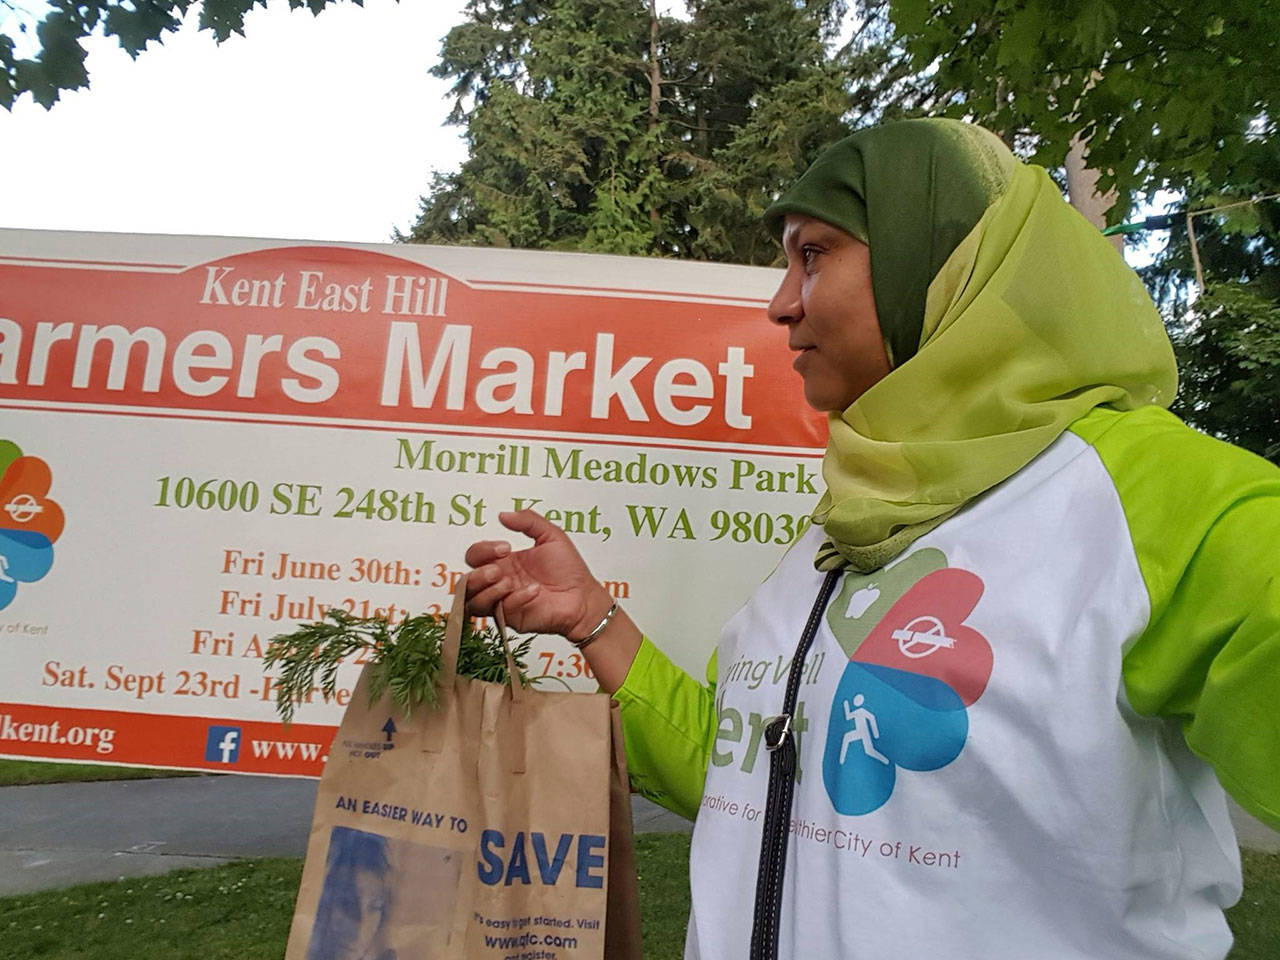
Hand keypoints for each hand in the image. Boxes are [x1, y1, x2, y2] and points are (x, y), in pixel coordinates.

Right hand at [464, 510, 612, 639]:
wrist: (584, 596)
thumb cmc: (569, 570)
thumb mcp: (551, 536)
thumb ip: (528, 521)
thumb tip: (503, 515)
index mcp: (504, 562)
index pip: (475, 555)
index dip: (483, 550)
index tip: (506, 547)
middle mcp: (499, 582)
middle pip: (465, 582)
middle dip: (478, 574)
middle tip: (499, 570)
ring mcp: (503, 602)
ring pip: (471, 602)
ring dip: (487, 590)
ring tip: (509, 582)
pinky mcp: (512, 618)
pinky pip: (500, 611)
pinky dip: (515, 599)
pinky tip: (534, 591)